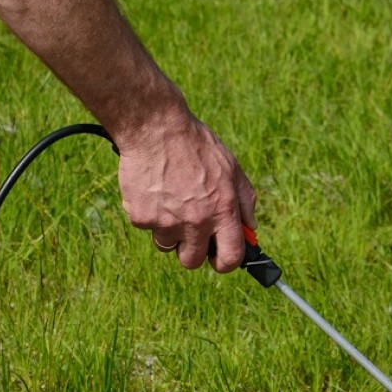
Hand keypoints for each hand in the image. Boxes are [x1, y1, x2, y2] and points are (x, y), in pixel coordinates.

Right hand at [117, 109, 256, 271]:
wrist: (156, 129)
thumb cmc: (196, 145)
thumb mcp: (230, 167)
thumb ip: (244, 200)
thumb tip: (250, 228)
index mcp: (222, 211)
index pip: (231, 258)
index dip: (225, 262)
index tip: (218, 257)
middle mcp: (196, 222)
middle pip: (192, 261)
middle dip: (191, 251)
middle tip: (189, 231)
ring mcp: (166, 222)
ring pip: (166, 245)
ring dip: (168, 230)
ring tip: (168, 200)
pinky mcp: (142, 218)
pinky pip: (147, 227)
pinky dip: (149, 213)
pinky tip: (153, 190)